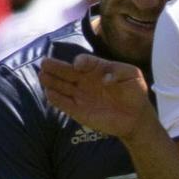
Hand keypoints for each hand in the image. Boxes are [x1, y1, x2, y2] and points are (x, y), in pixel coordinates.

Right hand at [39, 54, 155, 140]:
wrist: (136, 116)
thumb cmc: (135, 93)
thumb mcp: (133, 76)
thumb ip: (120, 72)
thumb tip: (105, 78)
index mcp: (97, 69)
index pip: (85, 62)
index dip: (81, 62)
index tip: (78, 65)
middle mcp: (86, 81)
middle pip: (68, 72)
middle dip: (56, 67)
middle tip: (44, 63)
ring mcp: (81, 96)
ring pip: (62, 87)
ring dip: (52, 81)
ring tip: (42, 75)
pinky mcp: (79, 111)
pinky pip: (65, 104)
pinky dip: (57, 99)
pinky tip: (49, 93)